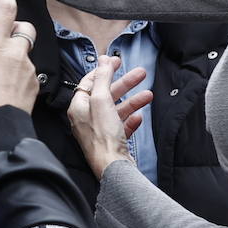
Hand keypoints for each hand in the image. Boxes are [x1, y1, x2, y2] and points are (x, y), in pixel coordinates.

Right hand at [0, 0, 39, 122]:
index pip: (5, 10)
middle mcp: (15, 52)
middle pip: (24, 28)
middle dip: (17, 28)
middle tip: (3, 39)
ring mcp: (28, 67)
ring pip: (26, 51)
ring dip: (16, 55)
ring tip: (0, 72)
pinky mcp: (35, 83)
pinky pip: (29, 71)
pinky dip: (20, 74)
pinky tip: (8, 87)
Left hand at [66, 54, 150, 176]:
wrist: (113, 168)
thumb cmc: (103, 136)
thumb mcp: (102, 100)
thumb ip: (102, 78)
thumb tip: (102, 60)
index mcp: (79, 107)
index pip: (89, 82)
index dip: (104, 70)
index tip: (117, 61)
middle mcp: (87, 119)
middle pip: (107, 95)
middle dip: (125, 83)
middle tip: (141, 73)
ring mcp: (99, 132)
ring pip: (117, 110)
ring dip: (133, 101)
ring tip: (149, 95)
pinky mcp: (111, 143)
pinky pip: (122, 127)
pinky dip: (131, 120)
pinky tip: (140, 118)